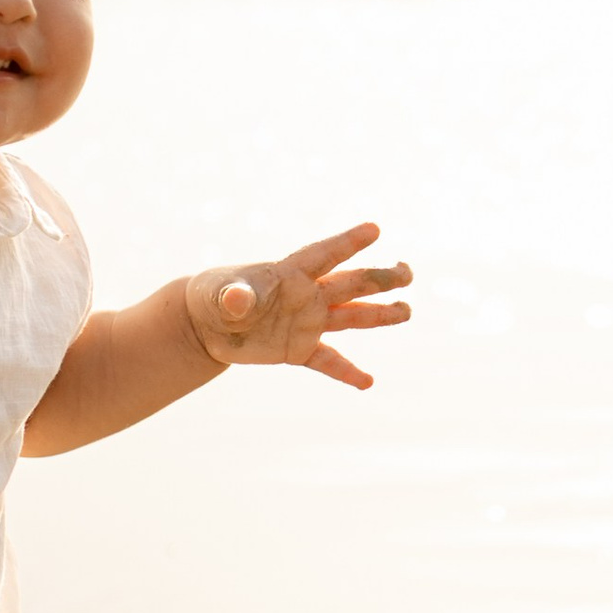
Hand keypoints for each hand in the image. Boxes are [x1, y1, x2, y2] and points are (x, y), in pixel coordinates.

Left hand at [187, 222, 412, 391]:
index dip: (347, 242)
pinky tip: (368, 382)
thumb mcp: (220, 295)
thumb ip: (234, 295)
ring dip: (379, 315)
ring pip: (350, 317)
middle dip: (378, 278)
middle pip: (349, 284)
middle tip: (407, 273)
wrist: (206, 325)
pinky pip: (328, 361)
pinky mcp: (298, 349)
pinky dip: (347, 372)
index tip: (375, 229)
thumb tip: (237, 300)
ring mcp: (305, 322)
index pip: (323, 255)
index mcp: (288, 273)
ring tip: (406, 311)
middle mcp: (305, 295)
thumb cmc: (212, 297)